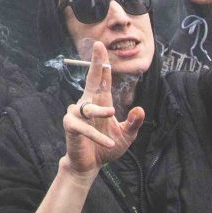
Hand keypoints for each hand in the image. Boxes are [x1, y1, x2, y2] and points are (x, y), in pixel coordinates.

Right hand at [62, 40, 146, 176]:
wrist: (90, 165)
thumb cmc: (106, 148)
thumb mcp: (125, 136)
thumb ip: (133, 123)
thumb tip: (140, 109)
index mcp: (101, 103)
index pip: (103, 81)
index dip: (103, 65)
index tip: (100, 47)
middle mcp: (88, 105)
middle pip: (92, 81)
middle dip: (96, 64)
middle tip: (98, 46)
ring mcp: (77, 114)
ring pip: (89, 107)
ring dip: (100, 111)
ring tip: (111, 114)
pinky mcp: (71, 126)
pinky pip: (84, 127)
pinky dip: (97, 135)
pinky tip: (109, 142)